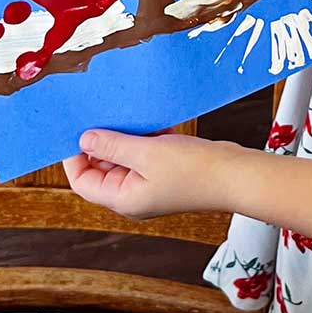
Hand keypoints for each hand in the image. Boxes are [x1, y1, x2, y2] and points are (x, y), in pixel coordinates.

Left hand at [62, 128, 235, 221]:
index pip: (83, 182)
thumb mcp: (147, 153)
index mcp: (123, 199)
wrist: (236, 174)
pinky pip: (144, 153)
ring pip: (124, 158)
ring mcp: (150, 184)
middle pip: (102, 168)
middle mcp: (133, 195)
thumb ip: (112, 145)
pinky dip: (144, 137)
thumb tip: (84, 139)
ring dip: (125, 136)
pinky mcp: (166, 172)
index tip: (76, 129)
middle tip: (102, 114)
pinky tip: (151, 122)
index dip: (74, 157)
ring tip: (128, 116)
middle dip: (102, 142)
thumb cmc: (195, 170)